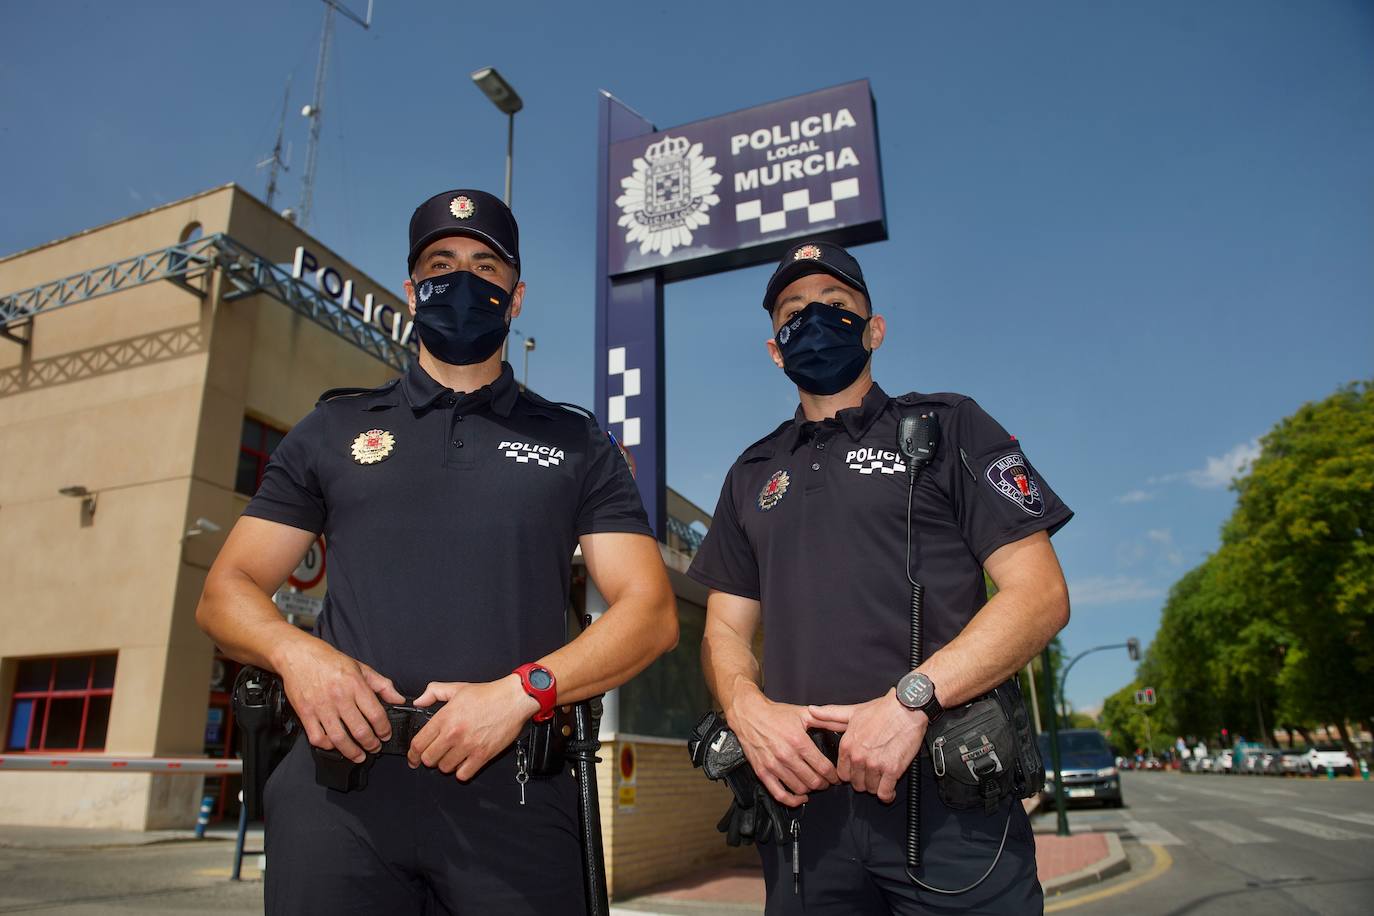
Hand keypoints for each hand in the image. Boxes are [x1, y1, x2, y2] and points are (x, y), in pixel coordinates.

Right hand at [276, 641, 404, 762]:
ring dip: (352, 751)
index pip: (375, 713)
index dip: (384, 729)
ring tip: (359, 755)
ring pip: (339, 738)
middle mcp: (339, 697)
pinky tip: (336, 746)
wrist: (299, 656)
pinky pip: (317, 737)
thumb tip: (399, 699)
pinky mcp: (305, 713)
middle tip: (375, 747)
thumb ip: (382, 685)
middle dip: (371, 743)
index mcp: (355, 684)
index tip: (386, 734)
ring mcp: (321, 707)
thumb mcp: (361, 667)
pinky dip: (328, 746)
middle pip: (359, 729)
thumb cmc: (330, 661)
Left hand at [407, 675, 539, 779]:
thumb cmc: (488, 694)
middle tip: (434, 755)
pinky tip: (464, 762)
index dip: (412, 754)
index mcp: (445, 717)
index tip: (413, 758)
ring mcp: (468, 746)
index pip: (418, 744)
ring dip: (445, 764)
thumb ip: (433, 692)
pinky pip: (463, 774)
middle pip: (429, 759)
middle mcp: (454, 733)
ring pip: (444, 768)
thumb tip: (418, 701)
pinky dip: (461, 771)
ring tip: (452, 756)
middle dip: (429, 759)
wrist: (513, 699)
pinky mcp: (483, 755)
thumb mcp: (457, 688)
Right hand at [728, 684, 838, 805]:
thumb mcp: (803, 713)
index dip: (834, 775)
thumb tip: (845, 725)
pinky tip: (801, 797)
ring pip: (799, 788)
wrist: (749, 714)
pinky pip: (779, 794)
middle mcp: (786, 755)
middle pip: (813, 781)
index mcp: (799, 741)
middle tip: (827, 782)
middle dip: (825, 784)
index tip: (836, 776)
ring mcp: (773, 766)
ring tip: (814, 785)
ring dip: (811, 790)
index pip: (823, 767)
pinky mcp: (762, 772)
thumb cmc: (776, 714)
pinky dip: (793, 801)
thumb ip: (825, 720)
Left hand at [808, 689, 926, 802]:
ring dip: (876, 786)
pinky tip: (889, 789)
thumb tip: (811, 711)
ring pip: (870, 789)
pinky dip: (887, 794)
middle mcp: (858, 756)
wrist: (906, 708)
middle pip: (855, 784)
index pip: (841, 774)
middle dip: (863, 780)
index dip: (850, 774)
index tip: (858, 771)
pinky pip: (885, 793)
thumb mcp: (852, 712)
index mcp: (847, 745)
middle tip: (871, 773)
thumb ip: (830, 716)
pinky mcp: (892, 770)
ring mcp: (874, 764)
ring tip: (881, 777)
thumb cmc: (882, 710)